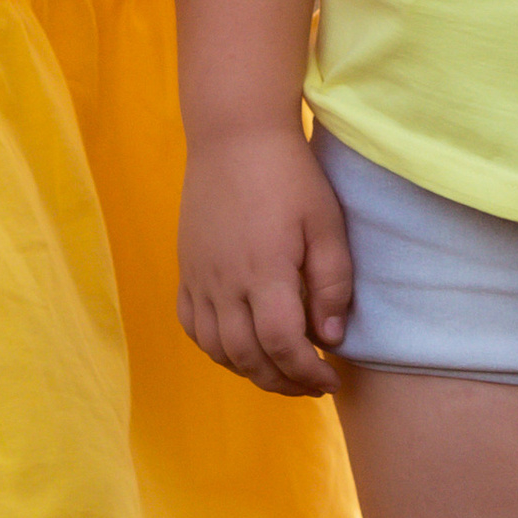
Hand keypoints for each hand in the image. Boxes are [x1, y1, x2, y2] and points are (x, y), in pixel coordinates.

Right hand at [178, 124, 354, 395]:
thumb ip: (331, 284)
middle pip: (248, 358)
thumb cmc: (290, 174)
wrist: (234, 134)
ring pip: (217, 349)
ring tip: (280, 370)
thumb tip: (331, 338)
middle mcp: (225, 283)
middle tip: (311, 383)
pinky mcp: (185, 268)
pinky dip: (215, 349)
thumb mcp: (326, 223)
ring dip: (250, 371)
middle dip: (283, 382)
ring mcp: (199, 277)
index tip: (331, 379)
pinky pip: (192, 326)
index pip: (282, 346)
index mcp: (265, 272)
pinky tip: (240, 346)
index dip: (307, 374)